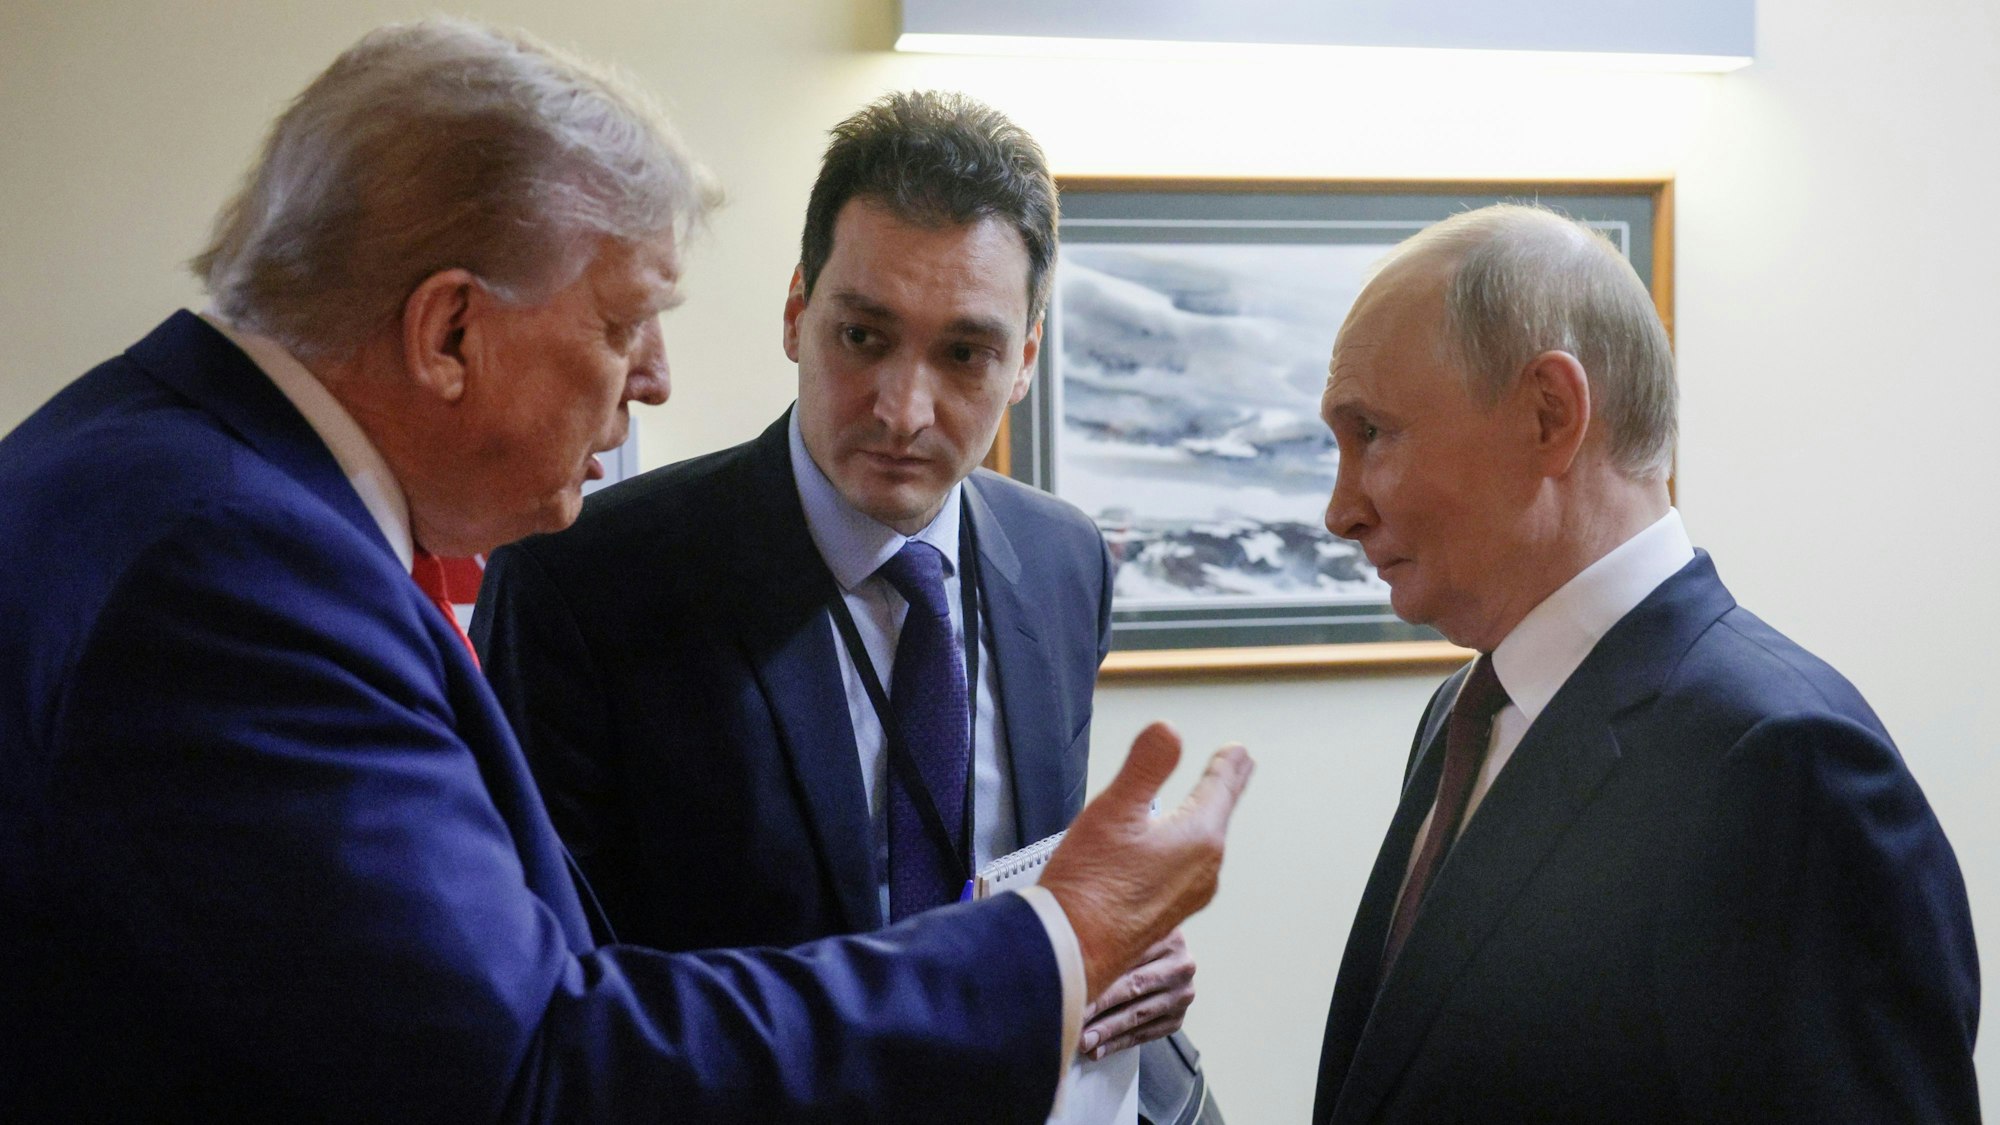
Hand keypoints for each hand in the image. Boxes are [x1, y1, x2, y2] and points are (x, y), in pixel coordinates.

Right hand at [1040, 721, 1251, 997]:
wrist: (1072, 951)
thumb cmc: (1090, 882)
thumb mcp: (1114, 810)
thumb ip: (1146, 766)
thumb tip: (1169, 730)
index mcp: (1199, 838)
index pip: (1221, 788)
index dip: (1228, 765)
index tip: (1239, 752)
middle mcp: (1204, 870)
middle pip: (1217, 816)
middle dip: (1222, 788)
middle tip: (1236, 768)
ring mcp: (1188, 895)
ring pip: (1203, 844)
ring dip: (1204, 818)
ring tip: (1205, 803)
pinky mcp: (1167, 912)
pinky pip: (1187, 867)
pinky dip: (1186, 846)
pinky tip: (1168, 850)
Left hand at [1079, 928, 1194, 1059]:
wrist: (1159, 958)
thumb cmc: (1129, 944)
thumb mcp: (1124, 930)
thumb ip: (1104, 939)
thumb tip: (1068, 963)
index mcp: (1167, 935)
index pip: (1129, 955)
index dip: (1100, 973)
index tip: (1073, 990)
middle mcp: (1180, 965)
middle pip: (1134, 987)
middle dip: (1100, 1007)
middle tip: (1075, 1021)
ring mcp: (1182, 994)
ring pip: (1139, 1015)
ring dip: (1108, 1031)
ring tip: (1084, 1040)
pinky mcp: (1177, 1019)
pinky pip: (1144, 1034)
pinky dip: (1119, 1042)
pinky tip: (1099, 1048)